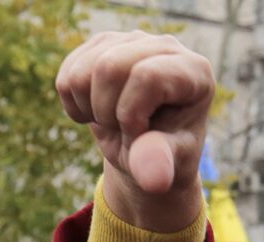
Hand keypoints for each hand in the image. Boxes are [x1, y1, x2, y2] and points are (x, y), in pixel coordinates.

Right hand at [56, 31, 213, 231]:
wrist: (149, 150)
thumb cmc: (168, 154)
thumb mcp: (170, 163)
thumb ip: (161, 163)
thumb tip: (151, 179)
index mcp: (195, 71)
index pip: (147, 76)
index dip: (131, 114)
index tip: (141, 135)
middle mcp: (166, 46)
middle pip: (108, 67)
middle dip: (107, 113)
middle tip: (125, 132)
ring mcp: (132, 40)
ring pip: (81, 72)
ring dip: (90, 110)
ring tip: (115, 122)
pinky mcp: (103, 44)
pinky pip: (67, 76)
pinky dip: (75, 105)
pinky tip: (99, 112)